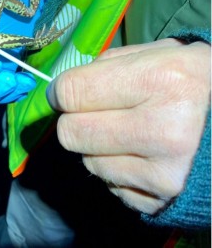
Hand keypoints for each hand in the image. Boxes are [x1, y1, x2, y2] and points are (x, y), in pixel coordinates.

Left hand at [46, 38, 210, 213]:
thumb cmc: (200, 83)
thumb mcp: (162, 54)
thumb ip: (108, 65)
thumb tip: (62, 91)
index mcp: (161, 80)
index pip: (72, 93)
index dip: (59, 92)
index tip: (64, 93)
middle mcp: (162, 131)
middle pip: (71, 133)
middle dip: (75, 120)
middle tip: (95, 114)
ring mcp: (163, 173)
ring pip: (88, 161)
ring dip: (98, 148)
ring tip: (130, 134)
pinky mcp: (162, 202)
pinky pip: (110, 185)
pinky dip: (118, 171)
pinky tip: (143, 157)